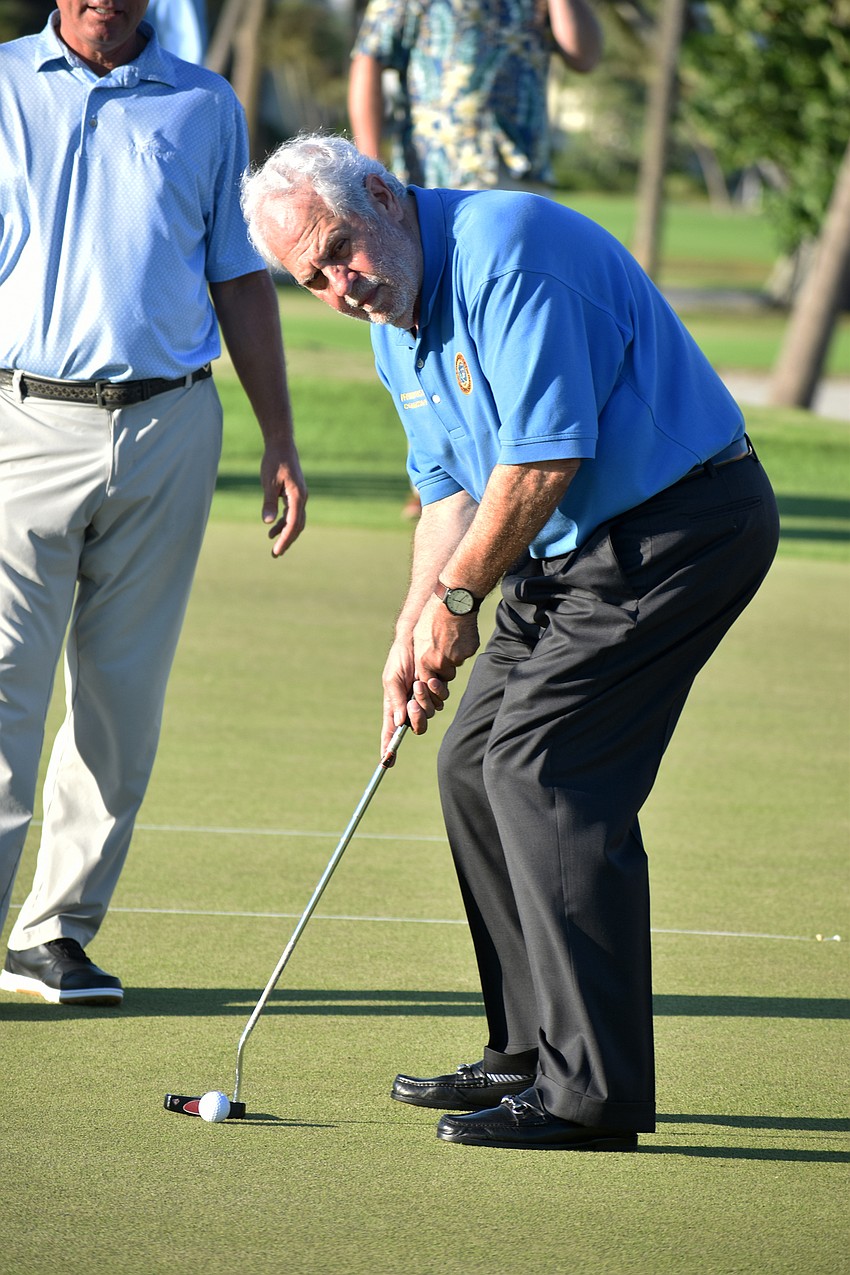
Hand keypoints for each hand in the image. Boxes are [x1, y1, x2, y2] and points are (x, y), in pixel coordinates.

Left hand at [261, 439, 306, 556]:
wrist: (281, 445)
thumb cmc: (274, 461)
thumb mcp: (268, 483)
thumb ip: (268, 503)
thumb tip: (268, 523)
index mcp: (297, 496)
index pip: (293, 524)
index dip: (285, 539)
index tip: (276, 550)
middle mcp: (302, 498)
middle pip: (298, 526)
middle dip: (287, 540)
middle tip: (276, 554)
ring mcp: (300, 497)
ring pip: (296, 521)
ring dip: (285, 533)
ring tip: (273, 546)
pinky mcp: (295, 495)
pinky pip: (292, 513)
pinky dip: (284, 523)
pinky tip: (272, 529)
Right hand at [381, 637, 450, 752]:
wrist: (417, 638)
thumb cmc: (400, 658)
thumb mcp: (393, 678)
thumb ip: (396, 700)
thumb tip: (400, 723)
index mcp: (394, 705)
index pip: (390, 731)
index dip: (388, 747)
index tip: (386, 761)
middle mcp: (410, 705)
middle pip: (417, 725)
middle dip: (417, 717)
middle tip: (413, 703)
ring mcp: (424, 698)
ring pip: (430, 713)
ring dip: (425, 699)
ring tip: (419, 682)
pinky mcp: (437, 690)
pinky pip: (441, 700)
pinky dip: (436, 691)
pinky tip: (431, 678)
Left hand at [413, 594, 479, 684]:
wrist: (453, 603)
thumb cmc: (432, 616)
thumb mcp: (418, 636)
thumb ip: (420, 655)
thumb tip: (421, 664)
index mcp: (425, 660)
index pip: (428, 681)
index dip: (431, 676)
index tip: (433, 671)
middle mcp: (441, 663)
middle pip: (446, 675)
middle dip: (446, 668)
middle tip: (444, 651)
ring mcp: (457, 658)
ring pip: (457, 663)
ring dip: (455, 655)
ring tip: (451, 636)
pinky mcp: (469, 651)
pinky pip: (466, 654)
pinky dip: (464, 647)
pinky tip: (460, 633)